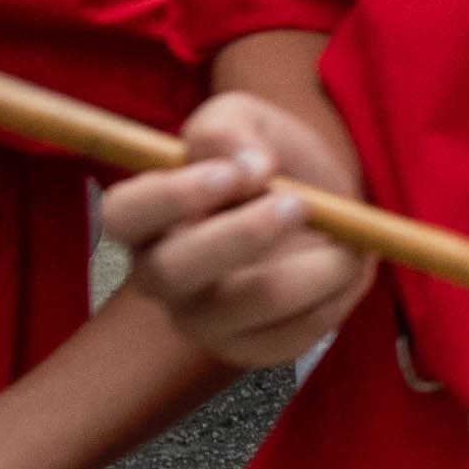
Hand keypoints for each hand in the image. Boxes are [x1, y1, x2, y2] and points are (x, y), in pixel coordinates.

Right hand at [104, 92, 372, 367]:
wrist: (323, 202)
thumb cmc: (268, 158)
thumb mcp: (247, 120)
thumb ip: (231, 129)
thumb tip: (247, 162)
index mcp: (148, 216)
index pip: (123, 215)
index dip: (172, 197)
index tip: (234, 174)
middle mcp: (162, 275)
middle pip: (170, 273)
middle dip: (240, 235)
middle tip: (299, 203)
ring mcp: (204, 320)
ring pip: (247, 305)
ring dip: (311, 266)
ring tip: (345, 239)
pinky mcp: (252, 348)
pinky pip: (294, 332)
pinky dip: (336, 293)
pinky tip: (344, 265)